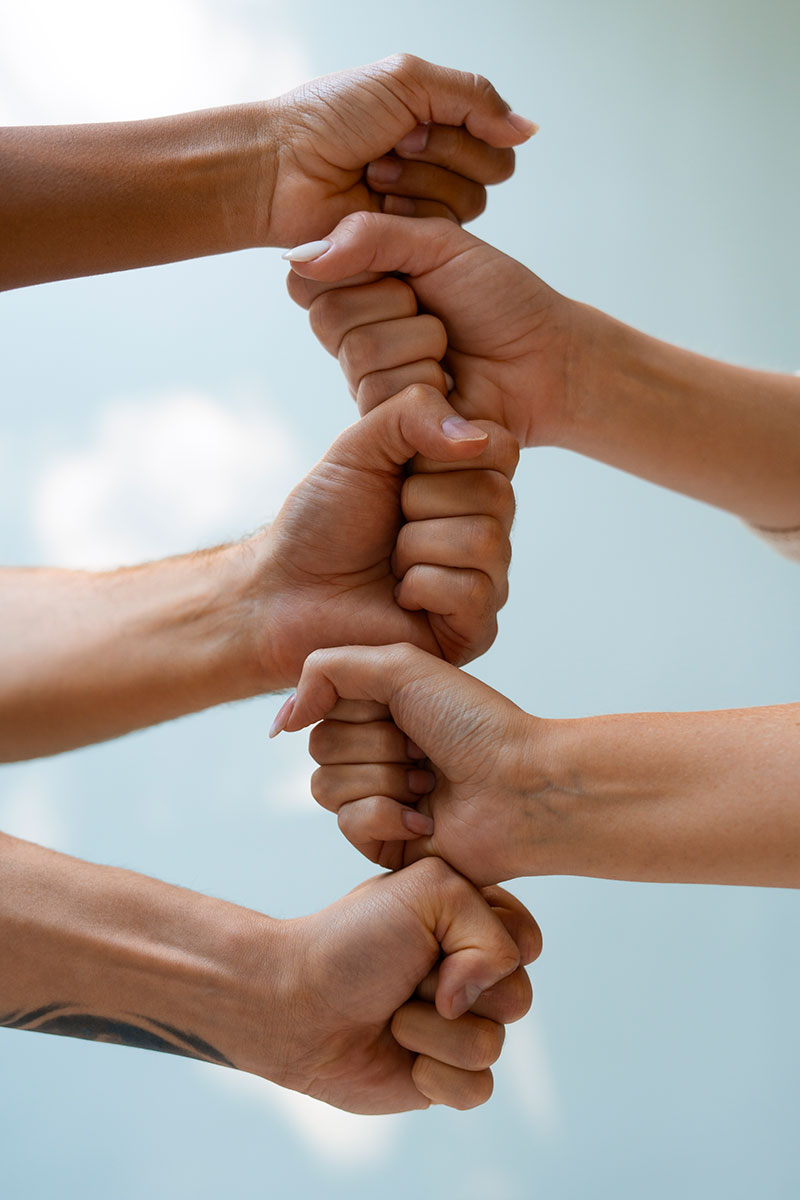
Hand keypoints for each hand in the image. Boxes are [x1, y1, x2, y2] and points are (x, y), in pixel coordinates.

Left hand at [252, 387, 517, 684]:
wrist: (286, 591)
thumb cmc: (322, 522)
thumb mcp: (360, 445)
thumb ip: (414, 411)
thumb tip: (475, 438)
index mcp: (469, 481)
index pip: (500, 446)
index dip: (440, 456)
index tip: (399, 476)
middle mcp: (487, 527)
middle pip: (497, 495)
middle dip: (422, 503)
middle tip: (390, 525)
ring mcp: (485, 579)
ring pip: (485, 541)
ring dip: (416, 547)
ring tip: (391, 563)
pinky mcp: (474, 629)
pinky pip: (473, 592)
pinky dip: (420, 588)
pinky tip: (399, 596)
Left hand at [266, 54, 535, 244]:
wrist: (282, 166)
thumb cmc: (330, 118)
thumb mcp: (407, 81)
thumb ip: (474, 98)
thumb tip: (528, 131)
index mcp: (440, 122)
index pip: (497, 137)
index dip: (461, 133)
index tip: (409, 123)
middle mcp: (438, 165)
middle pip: (490, 173)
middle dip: (439, 156)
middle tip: (388, 149)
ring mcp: (424, 207)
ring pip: (468, 205)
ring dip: (420, 184)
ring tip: (373, 175)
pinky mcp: (408, 244)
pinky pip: (441, 234)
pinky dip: (408, 214)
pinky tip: (372, 203)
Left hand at [267, 859, 540, 1112]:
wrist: (296, 1002)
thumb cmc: (354, 939)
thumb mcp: (431, 892)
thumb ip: (491, 931)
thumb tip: (477, 1003)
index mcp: (472, 924)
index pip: (526, 941)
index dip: (490, 944)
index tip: (437, 932)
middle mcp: (472, 977)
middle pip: (518, 996)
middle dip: (455, 988)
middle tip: (407, 975)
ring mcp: (460, 1028)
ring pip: (494, 1044)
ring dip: (432, 1031)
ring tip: (392, 1016)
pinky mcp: (445, 1078)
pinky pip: (478, 1088)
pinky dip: (433, 1073)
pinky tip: (399, 1056)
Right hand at [274, 643, 545, 885]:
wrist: (522, 786)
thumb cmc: (475, 722)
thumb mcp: (401, 666)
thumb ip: (327, 670)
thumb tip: (281, 719)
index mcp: (378, 708)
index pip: (321, 706)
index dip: (360, 707)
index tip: (406, 709)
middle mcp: (374, 751)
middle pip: (318, 747)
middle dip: (375, 746)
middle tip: (423, 750)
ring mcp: (376, 797)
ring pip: (325, 787)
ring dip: (383, 779)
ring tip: (429, 782)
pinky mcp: (383, 840)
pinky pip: (347, 824)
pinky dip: (388, 814)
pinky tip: (426, 815)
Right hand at [285, 212, 573, 447]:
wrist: (546, 362)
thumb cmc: (500, 300)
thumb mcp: (439, 245)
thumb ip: (371, 236)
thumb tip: (300, 256)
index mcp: (359, 285)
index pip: (312, 276)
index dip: (360, 271)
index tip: (408, 274)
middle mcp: (355, 335)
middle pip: (330, 318)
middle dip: (398, 309)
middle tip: (438, 314)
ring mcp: (369, 382)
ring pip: (359, 358)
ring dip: (420, 347)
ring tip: (450, 352)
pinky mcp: (388, 426)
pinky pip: (380, 400)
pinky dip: (428, 386)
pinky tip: (452, 388)